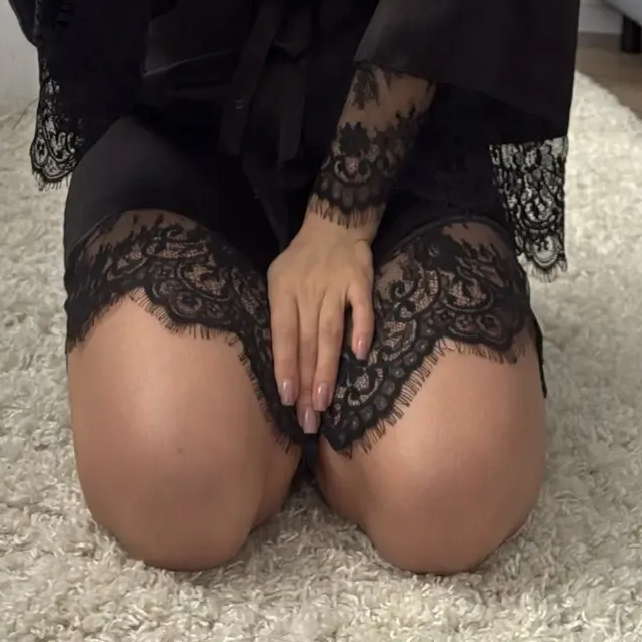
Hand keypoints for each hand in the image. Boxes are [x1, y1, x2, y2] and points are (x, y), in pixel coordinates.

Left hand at [267, 213, 374, 434]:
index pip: (283, 335)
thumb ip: (282, 316)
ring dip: (327, 367)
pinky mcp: (360, 279)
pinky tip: (360, 354)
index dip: (285, 367)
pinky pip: (362, 307)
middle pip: (306, 341)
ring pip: (330, 331)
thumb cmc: (301, 261)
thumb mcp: (279, 280)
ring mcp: (336, 284)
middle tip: (308, 417)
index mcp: (283, 291)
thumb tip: (284, 363)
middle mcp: (308, 289)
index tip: (287, 399)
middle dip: (307, 382)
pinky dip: (362, 329)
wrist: (333, 224)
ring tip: (325, 400)